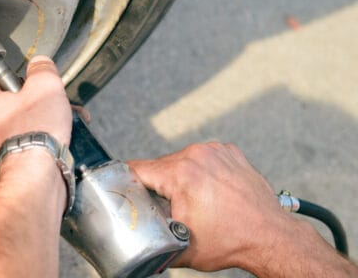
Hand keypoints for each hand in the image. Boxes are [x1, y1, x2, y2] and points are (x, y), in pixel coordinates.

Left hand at [0, 55, 71, 174]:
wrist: (34, 179)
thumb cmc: (34, 134)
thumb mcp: (46, 86)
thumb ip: (42, 70)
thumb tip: (40, 64)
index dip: (17, 83)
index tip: (31, 87)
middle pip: (6, 109)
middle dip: (31, 108)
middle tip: (49, 110)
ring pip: (12, 133)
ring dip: (34, 129)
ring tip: (57, 130)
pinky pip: (16, 154)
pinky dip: (32, 151)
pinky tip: (50, 150)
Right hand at [128, 143, 293, 271]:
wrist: (271, 237)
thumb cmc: (232, 241)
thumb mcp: (180, 244)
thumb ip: (150, 236)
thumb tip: (135, 239)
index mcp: (181, 172)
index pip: (137, 168)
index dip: (127, 182)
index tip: (125, 191)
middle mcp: (198, 155)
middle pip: (160, 165)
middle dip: (157, 184)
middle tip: (164, 206)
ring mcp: (216, 150)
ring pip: (181, 160)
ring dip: (179, 177)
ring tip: (190, 200)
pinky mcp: (230, 152)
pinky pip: (203, 157)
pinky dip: (201, 171)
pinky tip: (208, 190)